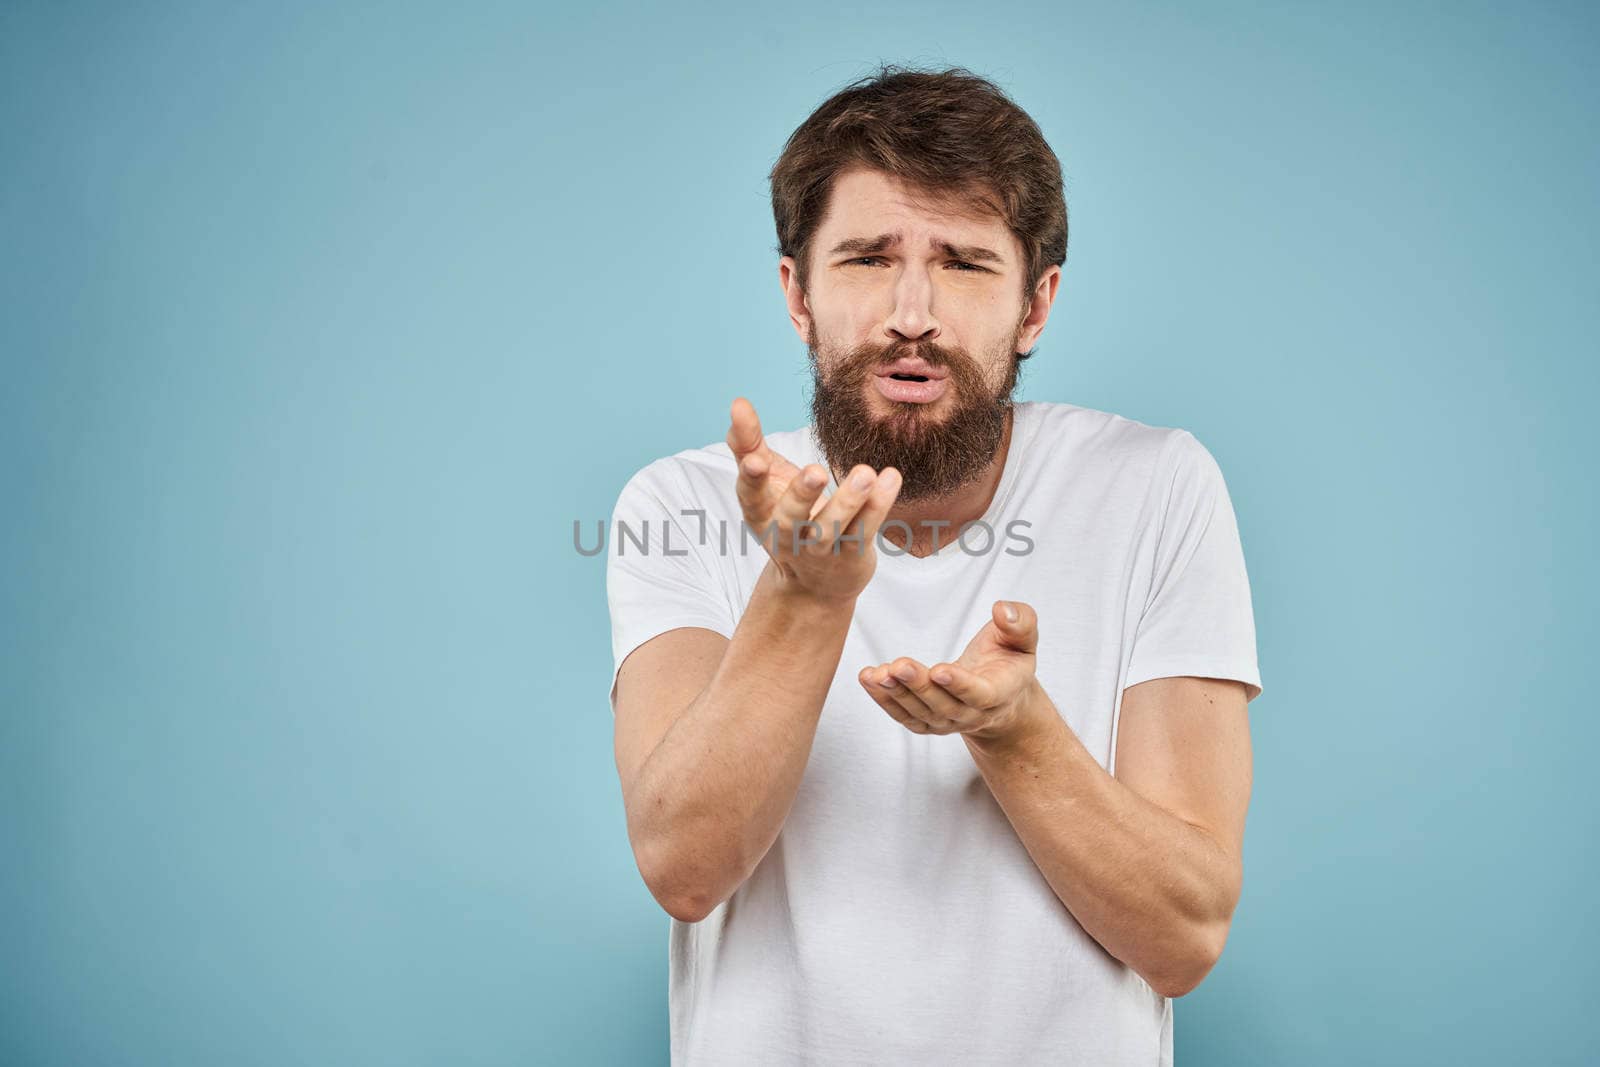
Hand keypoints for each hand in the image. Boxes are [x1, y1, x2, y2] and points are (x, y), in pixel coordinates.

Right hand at [727, 396, 900, 604]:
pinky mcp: (851, 557)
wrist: (814, 585)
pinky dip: (878, 506)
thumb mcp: (767, 482)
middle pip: (791, 519)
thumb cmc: (787, 517)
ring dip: (848, 501)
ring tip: (865, 473)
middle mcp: (788, 536)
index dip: (751, 480)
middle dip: (802, 495)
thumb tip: (737, 403)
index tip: (754, 460)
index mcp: (761, 516)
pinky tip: (890, 478)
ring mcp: (821, 550)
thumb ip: (749, 444)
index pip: (751, 498)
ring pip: (832, 528)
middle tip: (816, 471)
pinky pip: (865, 530)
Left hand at [857, 599, 1042, 741]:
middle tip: (900, 666)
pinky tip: (868, 680)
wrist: (1000, 696)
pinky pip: (904, 716)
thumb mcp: (1023, 639)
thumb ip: (1020, 622)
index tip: (940, 670)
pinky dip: (884, 700)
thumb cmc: (1008, 660)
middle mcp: (972, 714)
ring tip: (877, 673)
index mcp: (999, 693)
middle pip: (944, 706)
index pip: (980, 694)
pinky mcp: (927, 722)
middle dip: (920, 687)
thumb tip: (1002, 609)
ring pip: (920, 713)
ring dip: (896, 694)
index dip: (960, 685)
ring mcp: (948, 722)